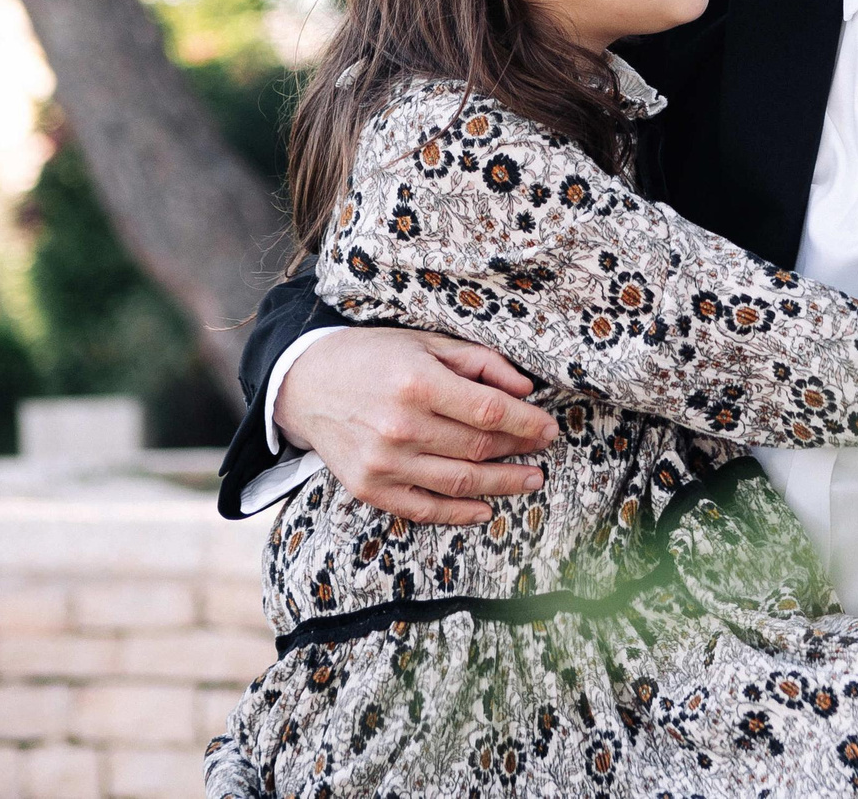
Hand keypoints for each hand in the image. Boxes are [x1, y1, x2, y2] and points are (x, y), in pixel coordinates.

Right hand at [273, 327, 558, 524]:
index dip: (527, 423)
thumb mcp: (428, 343)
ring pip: (460, 482)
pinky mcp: (369, 488)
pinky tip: (485, 508)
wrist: (307, 384)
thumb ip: (480, 362)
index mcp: (418, 383)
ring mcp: (384, 463)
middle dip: (520, 450)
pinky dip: (459, 513)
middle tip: (544, 450)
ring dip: (502, 484)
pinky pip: (424, 509)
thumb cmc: (374, 357)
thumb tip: (526, 389)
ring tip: (531, 480)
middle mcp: (401, 426)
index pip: (490, 412)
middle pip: (479, 448)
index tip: (550, 428)